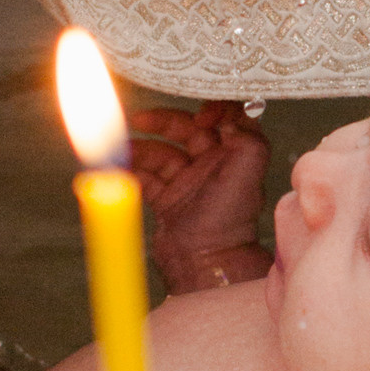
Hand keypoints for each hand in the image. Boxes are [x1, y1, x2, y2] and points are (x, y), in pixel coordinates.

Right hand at [134, 104, 271, 290]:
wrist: (203, 261)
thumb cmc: (228, 220)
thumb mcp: (249, 171)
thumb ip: (247, 136)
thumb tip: (230, 115)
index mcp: (236, 155)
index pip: (223, 116)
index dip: (210, 109)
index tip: (200, 116)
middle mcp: (214, 165)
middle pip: (186, 128)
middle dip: (163, 121)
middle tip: (140, 119)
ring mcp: (188, 181)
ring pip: (161, 151)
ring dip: (141, 146)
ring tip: (123, 148)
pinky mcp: (167, 198)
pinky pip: (146, 175)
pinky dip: (132, 169)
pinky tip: (120, 166)